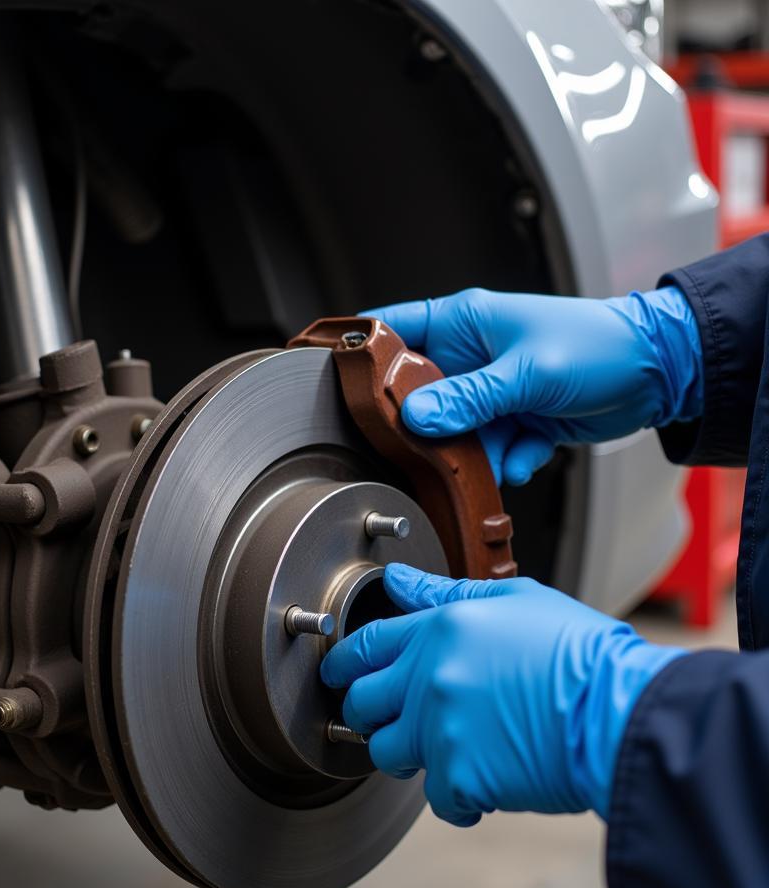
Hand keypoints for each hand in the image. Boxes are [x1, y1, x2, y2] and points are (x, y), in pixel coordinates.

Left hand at [320, 565, 685, 825]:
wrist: (619, 710)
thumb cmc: (579, 652)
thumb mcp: (515, 600)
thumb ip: (446, 593)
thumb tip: (398, 580)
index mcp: (438, 631)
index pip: (365, 644)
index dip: (343, 661)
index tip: (336, 673)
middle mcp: (427, 678)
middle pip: (361, 704)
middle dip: (369, 713)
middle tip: (393, 719)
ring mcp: (439, 730)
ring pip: (386, 754)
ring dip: (408, 756)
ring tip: (446, 750)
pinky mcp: (459, 778)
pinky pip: (437, 799)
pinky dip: (459, 797)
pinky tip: (488, 782)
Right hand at [363, 287, 701, 485]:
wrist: (659, 372)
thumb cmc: (600, 345)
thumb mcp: (528, 373)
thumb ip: (470, 399)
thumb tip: (418, 418)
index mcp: (465, 322)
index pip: (393, 328)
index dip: (362, 350)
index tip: (335, 377)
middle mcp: (470, 356)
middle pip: (417, 395)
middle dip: (425, 426)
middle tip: (431, 443)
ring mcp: (489, 391)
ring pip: (452, 432)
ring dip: (472, 453)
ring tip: (496, 453)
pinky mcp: (512, 419)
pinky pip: (488, 450)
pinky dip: (507, 459)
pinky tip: (529, 451)